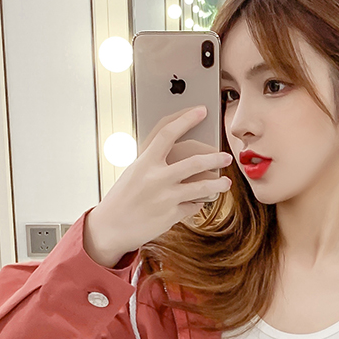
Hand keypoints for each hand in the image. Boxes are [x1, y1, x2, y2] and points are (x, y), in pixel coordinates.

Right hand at [86, 105, 232, 256]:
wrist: (111, 227)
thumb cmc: (122, 198)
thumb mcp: (134, 173)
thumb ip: (154, 164)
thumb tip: (178, 155)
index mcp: (144, 163)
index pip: (168, 133)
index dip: (186, 119)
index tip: (201, 110)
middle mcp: (157, 179)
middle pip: (195, 163)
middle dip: (215, 158)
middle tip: (227, 156)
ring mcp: (166, 198)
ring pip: (202, 187)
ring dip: (218, 184)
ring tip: (226, 182)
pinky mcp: (172, 215)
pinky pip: (193, 206)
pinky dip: (198, 202)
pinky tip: (198, 201)